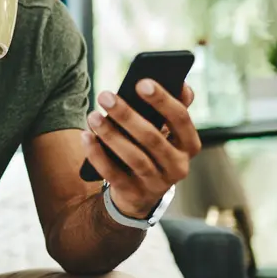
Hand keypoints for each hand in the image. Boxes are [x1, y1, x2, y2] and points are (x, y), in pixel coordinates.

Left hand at [81, 81, 201, 218]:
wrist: (140, 194)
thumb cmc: (153, 150)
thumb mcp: (167, 132)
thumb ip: (174, 108)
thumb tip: (182, 83)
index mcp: (190, 145)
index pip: (180, 119)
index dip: (162, 100)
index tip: (141, 82)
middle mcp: (178, 166)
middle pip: (152, 138)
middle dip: (127, 115)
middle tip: (105, 95)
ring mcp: (157, 184)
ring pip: (133, 157)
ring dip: (110, 134)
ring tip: (92, 116)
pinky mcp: (134, 195)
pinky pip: (113, 174)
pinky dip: (98, 155)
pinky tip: (86, 136)